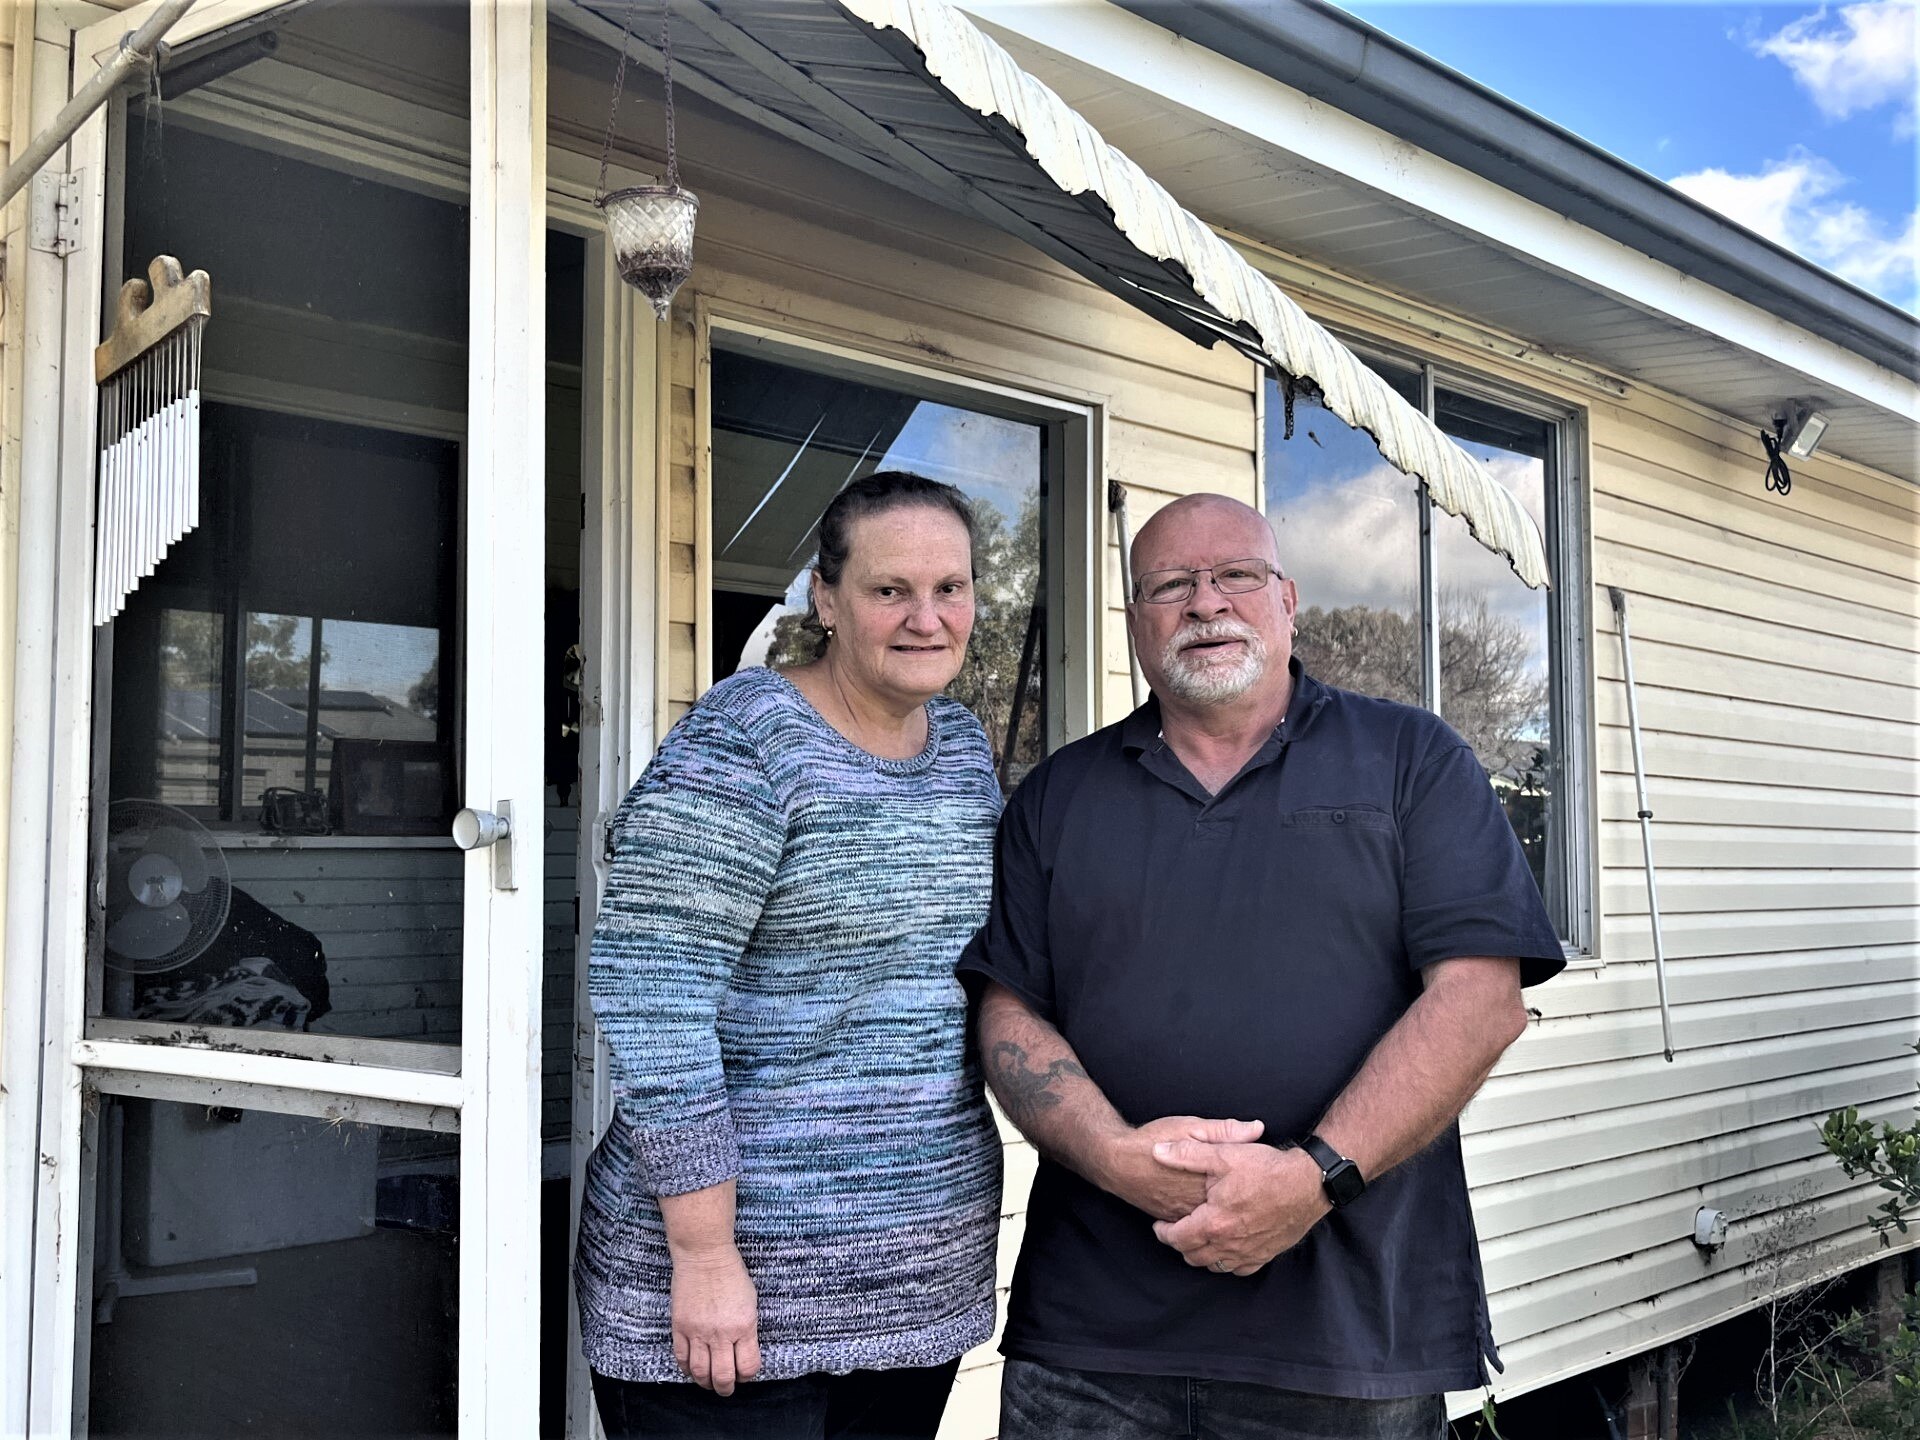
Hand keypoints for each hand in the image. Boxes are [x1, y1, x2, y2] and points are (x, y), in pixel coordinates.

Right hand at [670, 1246, 760, 1393]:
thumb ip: (747, 1329)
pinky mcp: (680, 1327)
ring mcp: (698, 1331)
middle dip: (726, 1388)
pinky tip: (692, 1369)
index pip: (748, 1366)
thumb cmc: (731, 1273)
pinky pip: (681, 1358)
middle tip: (727, 1388)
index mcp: (744, 1326)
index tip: (745, 1373)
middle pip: (723, 1376)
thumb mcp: (750, 1301)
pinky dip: (687, 1369)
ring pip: (700, 1372)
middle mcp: (721, 1333)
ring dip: (705, 1382)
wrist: (704, 1254)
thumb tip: (743, 1351)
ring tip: (709, 1383)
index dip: (748, 1375)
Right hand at [1096, 1116, 1264, 1221]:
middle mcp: (1196, 1203)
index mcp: (1206, 1180)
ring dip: (1229, 1224)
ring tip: (1245, 1214)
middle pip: (1229, 1213)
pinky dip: (1210, 1229)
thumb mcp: (1191, 1127)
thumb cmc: (1153, 1140)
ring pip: (1213, 1227)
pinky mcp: (1170, 1218)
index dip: (1259, 1188)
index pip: (1241, 1190)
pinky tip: (1220, 1222)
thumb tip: (1257, 1128)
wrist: (1115, 1161)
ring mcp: (1182, 1214)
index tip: (1271, 1184)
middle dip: (1247, 1210)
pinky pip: (1195, 1231)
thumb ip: (1225, 1131)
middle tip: (1264, 1203)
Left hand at [1149, 1141, 1329, 1275]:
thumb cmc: (1266, 1169)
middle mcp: (1229, 1244)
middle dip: (1180, 1245)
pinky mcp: (1266, 1255)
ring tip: (1197, 1237)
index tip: (1159, 1224)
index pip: (1177, 1239)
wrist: (1308, 1184)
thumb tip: (1157, 1151)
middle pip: (1193, 1256)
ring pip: (1214, 1265)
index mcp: (1214, 1223)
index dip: (1163, 1233)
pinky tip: (1225, 1247)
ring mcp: (1249, 1253)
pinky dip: (1226, 1261)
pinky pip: (1238, 1269)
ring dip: (1201, 1254)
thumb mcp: (1223, 1154)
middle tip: (1175, 1230)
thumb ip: (1186, 1154)